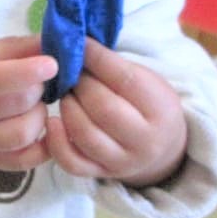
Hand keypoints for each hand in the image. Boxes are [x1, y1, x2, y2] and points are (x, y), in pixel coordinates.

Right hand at [0, 34, 56, 181]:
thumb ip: (14, 48)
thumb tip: (57, 42)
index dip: (27, 71)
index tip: (52, 63)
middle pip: (16, 103)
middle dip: (37, 87)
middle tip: (36, 79)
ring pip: (23, 134)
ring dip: (40, 115)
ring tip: (32, 103)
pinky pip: (24, 161)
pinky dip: (43, 146)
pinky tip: (41, 127)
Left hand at [46, 39, 187, 187]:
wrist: (164, 149)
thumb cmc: (150, 105)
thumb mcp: (147, 81)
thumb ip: (116, 67)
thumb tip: (76, 44)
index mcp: (160, 108)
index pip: (123, 79)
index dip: (96, 58)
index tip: (79, 45)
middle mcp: (144, 139)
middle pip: (102, 107)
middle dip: (79, 84)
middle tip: (71, 72)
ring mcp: (122, 161)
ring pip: (84, 134)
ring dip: (67, 108)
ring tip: (66, 94)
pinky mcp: (102, 174)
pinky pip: (72, 163)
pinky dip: (56, 142)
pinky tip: (52, 122)